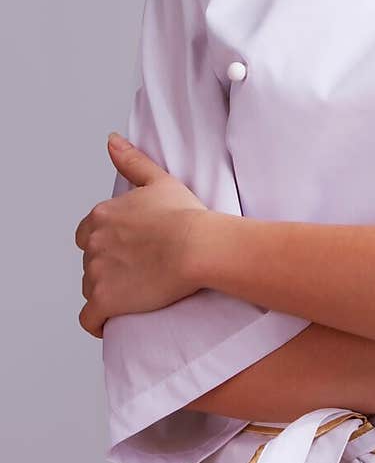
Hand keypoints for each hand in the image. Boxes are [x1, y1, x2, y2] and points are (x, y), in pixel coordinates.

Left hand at [74, 135, 208, 338]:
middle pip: (90, 261)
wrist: (199, 247)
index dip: (107, 243)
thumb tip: (110, 140)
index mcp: (102, 215)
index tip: (129, 249)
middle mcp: (93, 243)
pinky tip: (114, 321)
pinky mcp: (105, 301)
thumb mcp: (159, 181)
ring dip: (106, 292)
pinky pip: (89, 319)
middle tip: (138, 272)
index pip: (88, 234)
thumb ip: (131, 161)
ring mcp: (96, 273)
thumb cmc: (186, 215)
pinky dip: (98, 322)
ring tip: (135, 294)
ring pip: (90, 288)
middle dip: (108, 267)